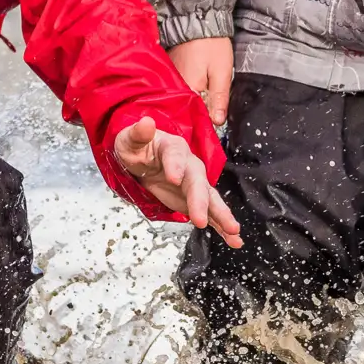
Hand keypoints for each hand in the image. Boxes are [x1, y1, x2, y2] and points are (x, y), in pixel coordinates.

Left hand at [115, 116, 242, 247]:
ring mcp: (194, 184)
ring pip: (210, 199)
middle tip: (201, 218)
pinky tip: (234, 240)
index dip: (175, 166)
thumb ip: (138, 133)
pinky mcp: (194, 200)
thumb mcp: (130, 138)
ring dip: (221, 216)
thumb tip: (145, 122)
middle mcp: (190, 165)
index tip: (173, 178)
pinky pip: (210, 214)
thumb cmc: (137, 147)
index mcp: (174, 148)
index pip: (176, 155)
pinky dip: (222, 227)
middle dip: (200, 200)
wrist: (143, 158)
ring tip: (233, 231)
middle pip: (198, 181)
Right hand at [169, 38, 233, 125]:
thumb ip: (219, 98)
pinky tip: (191, 95)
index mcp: (188, 89)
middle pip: (184, 109)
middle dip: (195, 116)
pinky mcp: (169, 73)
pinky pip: (175, 90)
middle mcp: (174, 86)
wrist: (198, 21)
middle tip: (207, 120)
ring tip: (199, 109)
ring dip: (189, 105)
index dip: (202, 123)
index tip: (209, 129)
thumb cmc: (212, 45)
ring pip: (180, 100)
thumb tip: (217, 122)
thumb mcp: (222, 72)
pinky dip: (183, 94)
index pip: (193, 116)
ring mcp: (169, 79)